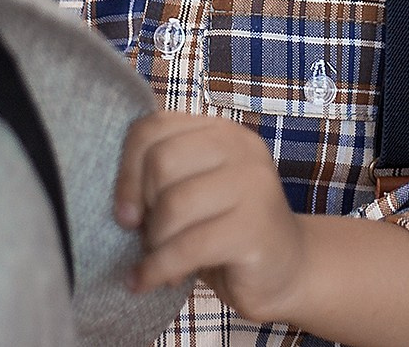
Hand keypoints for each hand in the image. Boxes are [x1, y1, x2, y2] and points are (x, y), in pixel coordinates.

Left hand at [115, 110, 309, 323]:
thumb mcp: (192, 194)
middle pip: (161, 162)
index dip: (126, 171)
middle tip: (149, 238)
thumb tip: (121, 207)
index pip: (153, 128)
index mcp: (221, 130)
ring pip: (172, 206)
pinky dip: (158, 269)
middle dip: (145, 209)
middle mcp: (241, 147)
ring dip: (154, 243)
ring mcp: (254, 185)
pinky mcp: (255, 228)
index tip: (125, 212)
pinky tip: (149, 281)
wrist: (287, 271)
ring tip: (158, 261)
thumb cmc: (225, 231)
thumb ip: (160, 180)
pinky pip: (188, 246)